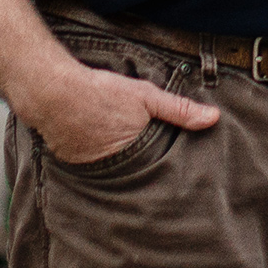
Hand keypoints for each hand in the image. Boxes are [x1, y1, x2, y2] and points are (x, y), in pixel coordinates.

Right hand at [25, 57, 216, 163]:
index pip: (157, 170)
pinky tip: (98, 147)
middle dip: (142, 172)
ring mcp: (90, 169)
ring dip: (118, 166)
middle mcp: (112, 169)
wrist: (54, 92)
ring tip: (124, 159)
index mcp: (135, 156)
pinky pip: (90, 165)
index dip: (164, 168)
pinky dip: (96, 158)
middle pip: (134, 174)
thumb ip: (180, 110)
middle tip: (150, 169)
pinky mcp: (72, 163)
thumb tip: (213, 118)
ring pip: (112, 171)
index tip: (177, 176)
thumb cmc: (102, 92)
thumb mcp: (147, 97)